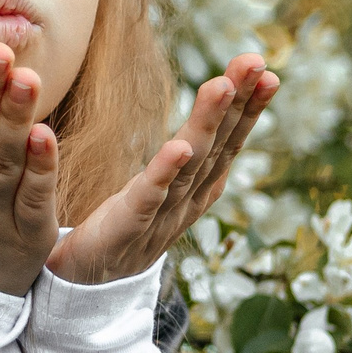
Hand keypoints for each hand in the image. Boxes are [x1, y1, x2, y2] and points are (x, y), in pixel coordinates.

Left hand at [46, 53, 277, 284]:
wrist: (86, 289)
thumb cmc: (125, 229)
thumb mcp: (161, 187)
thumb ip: (183, 156)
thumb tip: (207, 121)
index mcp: (194, 189)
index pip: (226, 142)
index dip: (246, 107)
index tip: (265, 69)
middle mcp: (186, 201)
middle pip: (217, 147)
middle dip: (238, 104)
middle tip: (256, 63)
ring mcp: (161, 217)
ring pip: (189, 165)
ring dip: (206, 124)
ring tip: (220, 85)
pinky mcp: (126, 230)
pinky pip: (148, 199)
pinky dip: (164, 173)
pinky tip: (178, 147)